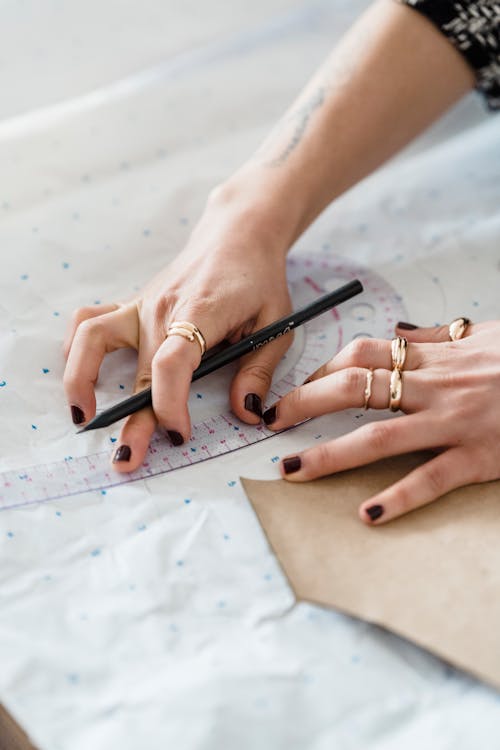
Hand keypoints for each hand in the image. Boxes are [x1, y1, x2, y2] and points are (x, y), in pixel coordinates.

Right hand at [63, 185, 292, 470]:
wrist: (238, 233)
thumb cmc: (259, 279)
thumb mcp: (277, 323)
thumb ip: (259, 369)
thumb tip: (246, 412)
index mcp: (202, 312)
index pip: (173, 362)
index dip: (170, 403)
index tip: (179, 434)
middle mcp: (163, 308)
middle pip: (139, 370)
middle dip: (132, 421)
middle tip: (128, 461)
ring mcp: (142, 304)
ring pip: (93, 339)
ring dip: (80, 379)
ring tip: (82, 417)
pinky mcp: (133, 304)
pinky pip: (90, 322)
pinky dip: (77, 348)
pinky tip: (82, 375)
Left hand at [262, 320, 499, 524]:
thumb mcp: (480, 336)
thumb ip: (436, 336)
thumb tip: (398, 333)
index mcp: (434, 357)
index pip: (363, 354)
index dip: (322, 370)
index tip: (299, 389)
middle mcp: (436, 386)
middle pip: (355, 388)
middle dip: (305, 404)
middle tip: (270, 423)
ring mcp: (455, 422)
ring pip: (379, 437)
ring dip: (329, 455)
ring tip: (292, 470)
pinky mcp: (479, 455)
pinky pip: (431, 479)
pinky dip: (398, 498)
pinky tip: (368, 515)